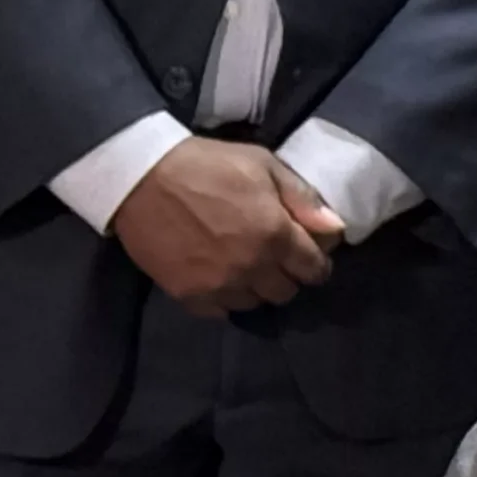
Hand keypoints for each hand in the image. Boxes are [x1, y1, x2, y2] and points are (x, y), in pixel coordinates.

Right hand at [109, 139, 337, 314]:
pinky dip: (225, 299)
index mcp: (275, 234)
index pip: (314, 269)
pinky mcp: (190, 296)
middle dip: (286, 275)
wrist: (141, 176)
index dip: (316, 262)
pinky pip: (222, 312)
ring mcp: (220, 285)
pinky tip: (218, 277)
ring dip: (256, 288)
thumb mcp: (262, 164)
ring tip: (243, 266)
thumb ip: (302, 198)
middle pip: (286, 292)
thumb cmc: (206, 164)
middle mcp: (252, 267)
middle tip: (273, 257)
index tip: (308, 255)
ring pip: (255, 304)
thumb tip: (335, 228)